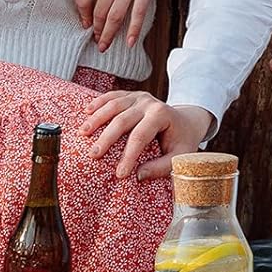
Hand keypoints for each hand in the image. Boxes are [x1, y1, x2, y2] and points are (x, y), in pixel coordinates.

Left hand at [75, 0, 184, 52]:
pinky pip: (138, 13)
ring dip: (109, 35)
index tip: (86, 25)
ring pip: (115, 16)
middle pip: (99, 13)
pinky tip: (131, 42)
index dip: (83, 16)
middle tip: (98, 43)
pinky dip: (134, 30)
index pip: (82, 0)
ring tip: (107, 46)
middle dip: (97, 31)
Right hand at [80, 90, 212, 180]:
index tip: (119, 174)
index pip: (140, 137)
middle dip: (106, 138)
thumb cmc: (182, 140)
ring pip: (114, 105)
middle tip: (93, 155)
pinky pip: (112, 96)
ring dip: (97, 118)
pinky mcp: (131, 95)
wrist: (188, 120)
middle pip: (122, 120)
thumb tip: (138, 176)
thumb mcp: (180, 155)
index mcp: (162, 115)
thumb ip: (162, 167)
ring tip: (83, 133)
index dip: (128, 155)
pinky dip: (98, 102)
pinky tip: (86, 111)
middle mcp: (149, 103)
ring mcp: (139, 97)